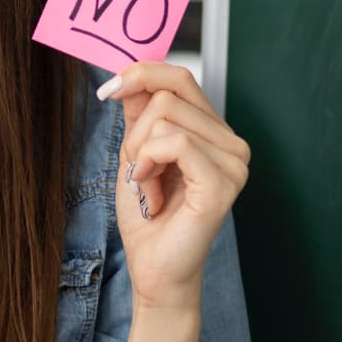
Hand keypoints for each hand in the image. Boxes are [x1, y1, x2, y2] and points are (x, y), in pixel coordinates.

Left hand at [99, 62, 249, 310]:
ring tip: (150, 186)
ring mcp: (234, 162)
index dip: (141, 73)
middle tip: (138, 169)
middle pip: (168, 95)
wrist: (153, 267)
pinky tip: (153, 194)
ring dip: (140, 154)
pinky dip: (148, 164)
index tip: (108, 89)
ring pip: (166, 118)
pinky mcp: (223, 182)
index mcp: (214, 132)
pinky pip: (174, 142)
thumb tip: (131, 73)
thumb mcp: (136, 151)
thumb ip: (139, 112)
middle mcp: (232, 143)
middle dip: (135, 131)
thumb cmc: (148, 216)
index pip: (181, 76)